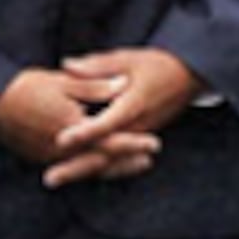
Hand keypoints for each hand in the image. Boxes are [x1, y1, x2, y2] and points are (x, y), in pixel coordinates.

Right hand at [0, 68, 162, 187]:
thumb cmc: (25, 87)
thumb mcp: (63, 82)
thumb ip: (95, 86)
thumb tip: (124, 85)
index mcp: (70, 127)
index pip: (109, 141)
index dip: (134, 144)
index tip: (155, 144)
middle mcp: (59, 148)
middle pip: (100, 161)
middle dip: (126, 162)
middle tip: (148, 160)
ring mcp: (46, 156)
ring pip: (85, 168)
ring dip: (110, 168)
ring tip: (132, 166)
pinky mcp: (36, 157)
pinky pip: (69, 167)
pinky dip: (88, 167)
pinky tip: (99, 164)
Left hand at [48, 48, 201, 183]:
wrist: (189, 76)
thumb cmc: (157, 65)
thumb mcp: (128, 59)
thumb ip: (97, 66)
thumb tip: (67, 65)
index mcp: (136, 103)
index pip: (108, 123)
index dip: (85, 132)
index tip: (61, 139)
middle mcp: (139, 126)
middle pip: (106, 152)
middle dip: (77, 166)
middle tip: (49, 178)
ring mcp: (139, 136)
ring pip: (109, 160)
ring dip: (81, 170)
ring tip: (53, 179)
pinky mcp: (138, 141)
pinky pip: (115, 159)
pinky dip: (93, 167)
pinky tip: (72, 173)